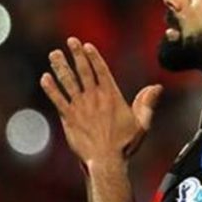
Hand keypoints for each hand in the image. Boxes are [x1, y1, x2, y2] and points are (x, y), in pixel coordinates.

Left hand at [41, 37, 162, 163]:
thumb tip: (156, 87)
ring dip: (61, 66)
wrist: (106, 160)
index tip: (86, 45)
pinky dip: (51, 88)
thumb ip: (147, 103)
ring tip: (54, 54)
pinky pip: (57, 99)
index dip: (93, 57)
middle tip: (70, 41)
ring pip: (68, 81)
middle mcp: (94, 97)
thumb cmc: (124, 144)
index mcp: (111, 96)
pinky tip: (45, 78)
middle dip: (76, 54)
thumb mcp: (141, 123)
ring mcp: (80, 107)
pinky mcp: (69, 118)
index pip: (101, 70)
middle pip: (83, 71)